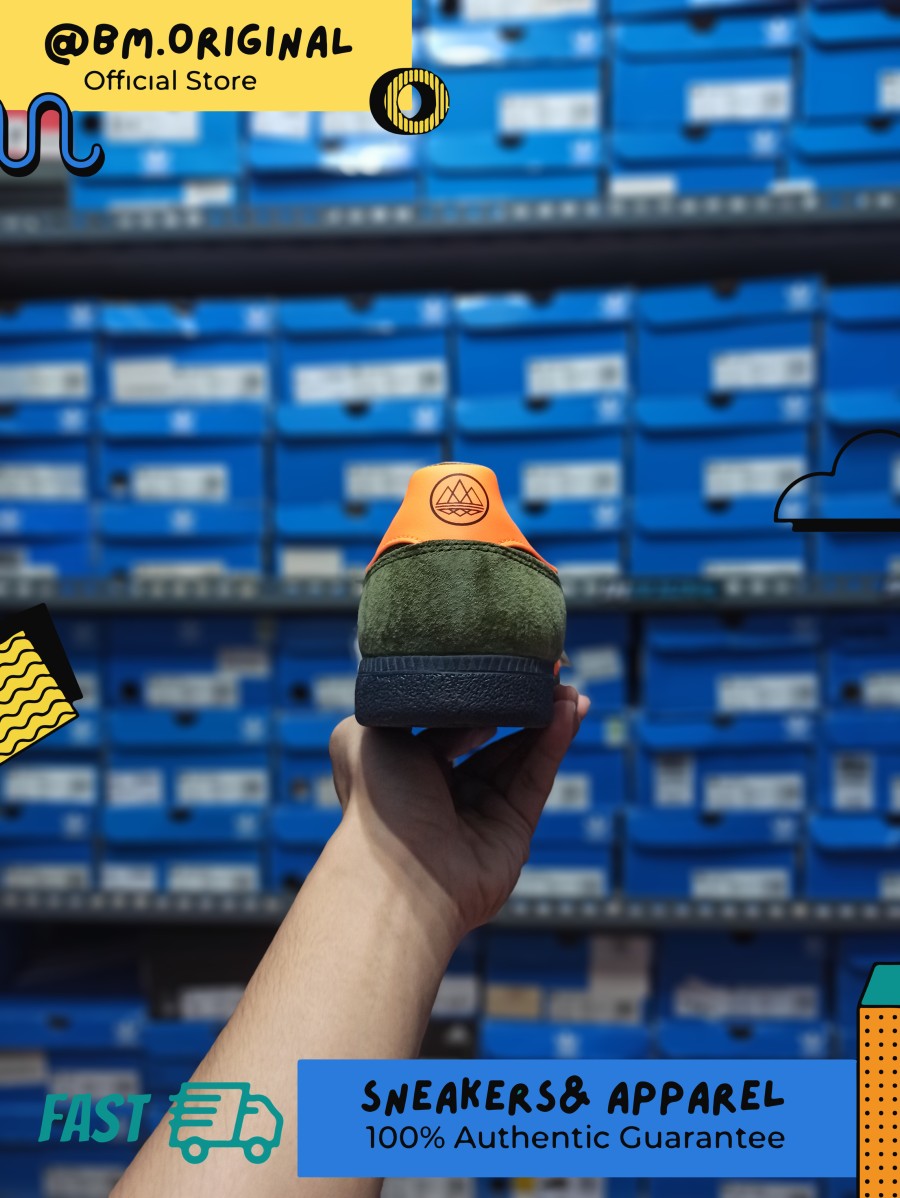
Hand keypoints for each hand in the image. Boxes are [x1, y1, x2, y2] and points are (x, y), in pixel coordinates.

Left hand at [328, 685, 589, 943]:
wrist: (397, 873)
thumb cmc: (374, 804)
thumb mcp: (363, 735)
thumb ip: (392, 701)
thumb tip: (434, 684)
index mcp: (408, 766)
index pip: (452, 720)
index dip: (478, 692)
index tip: (502, 663)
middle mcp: (445, 790)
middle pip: (494, 737)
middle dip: (520, 704)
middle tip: (546, 671)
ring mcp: (481, 812)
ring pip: (522, 755)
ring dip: (546, 719)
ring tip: (567, 687)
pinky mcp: (513, 831)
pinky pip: (536, 779)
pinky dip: (553, 744)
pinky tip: (567, 712)